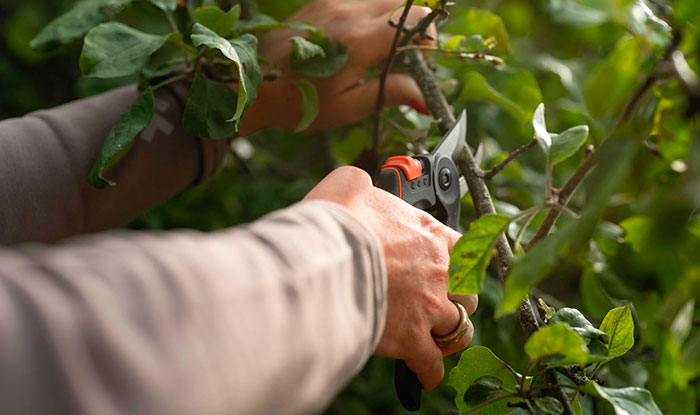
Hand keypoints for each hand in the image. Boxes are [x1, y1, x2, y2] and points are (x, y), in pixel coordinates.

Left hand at [240, 0, 435, 135]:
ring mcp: (332, 2)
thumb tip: (426, 96)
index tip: (421, 60)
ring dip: (392, 17)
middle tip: (405, 54)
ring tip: (382, 47)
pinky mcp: (321, 1)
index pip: (414, 19)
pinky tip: (360, 39)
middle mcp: (348, 12)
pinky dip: (370, 13)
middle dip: (413, 24)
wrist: (254, 85)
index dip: (427, 37)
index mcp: (358, 40)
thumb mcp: (348, 106)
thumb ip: (390, 93)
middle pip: (402, 1)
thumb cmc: (300, 102)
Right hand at [304, 166, 477, 389]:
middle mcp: (438, 272)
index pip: (464, 246)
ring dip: (448, 334)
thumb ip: (362, 184)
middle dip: (457, 299)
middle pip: (469, 292)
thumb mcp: (349, 185)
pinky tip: (422, 375)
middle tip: (440, 303)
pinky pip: (431, 364)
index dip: (459, 258)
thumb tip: (357, 184)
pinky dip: (428, 372)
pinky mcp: (413, 340)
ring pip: (459, 329)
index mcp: (429, 235)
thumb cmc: (338, 221)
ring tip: (435, 337)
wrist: (327, 258)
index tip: (449, 264)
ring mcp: (429, 308)